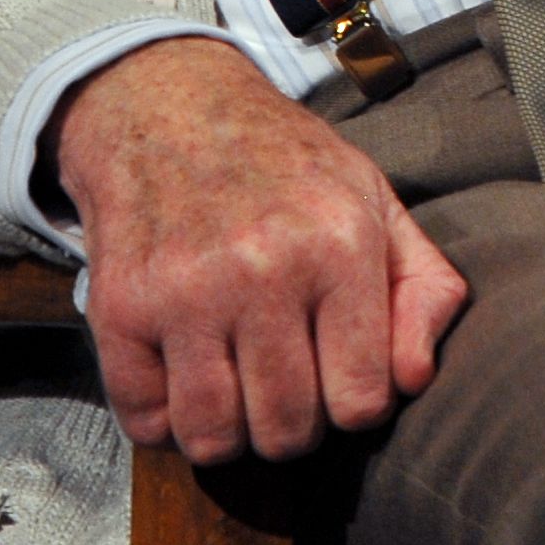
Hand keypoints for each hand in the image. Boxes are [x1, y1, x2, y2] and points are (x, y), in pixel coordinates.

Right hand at [54, 35, 471, 464]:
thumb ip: (424, 288)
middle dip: (292, 423)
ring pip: (213, 437)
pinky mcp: (120, 307)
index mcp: (340, 244)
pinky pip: (143, 421)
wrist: (169, 106)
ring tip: (235, 385)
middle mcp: (263, 270)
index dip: (353, 405)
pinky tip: (183, 374)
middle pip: (286, 430)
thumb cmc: (284, 168)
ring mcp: (184, 291)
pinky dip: (163, 419)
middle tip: (283, 380)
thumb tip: (414, 379)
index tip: (337, 376)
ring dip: (228, 430)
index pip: (360, 402)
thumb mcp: (375, 201)